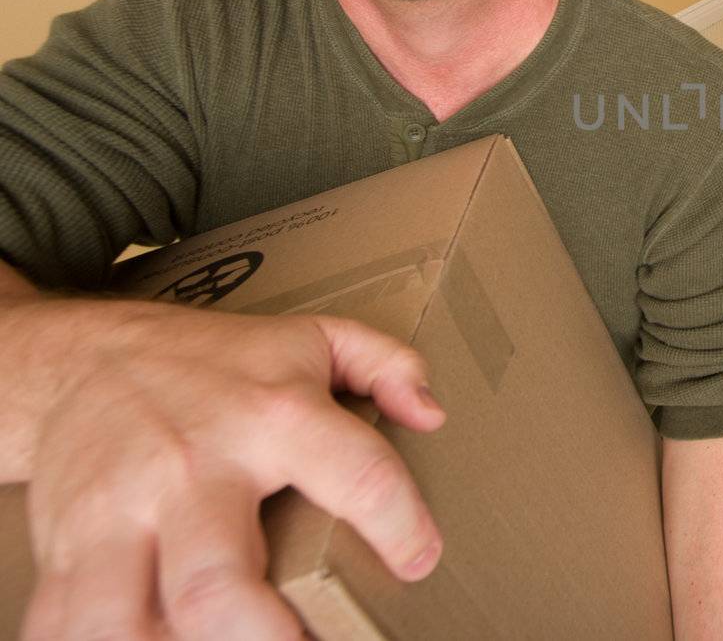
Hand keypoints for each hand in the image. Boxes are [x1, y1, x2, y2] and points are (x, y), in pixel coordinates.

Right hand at [17, 300, 445, 640]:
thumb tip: (431, 413)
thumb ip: (386, 363)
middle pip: (217, 581)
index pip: (356, 473)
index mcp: (274, 416)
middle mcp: (196, 468)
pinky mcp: (68, 542)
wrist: (84, 357)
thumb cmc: (213, 362)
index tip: (418, 561)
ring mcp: (123, 510)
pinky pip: (64, 618)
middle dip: (258, 638)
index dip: (399, 525)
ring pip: (123, 615)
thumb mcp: (312, 338)